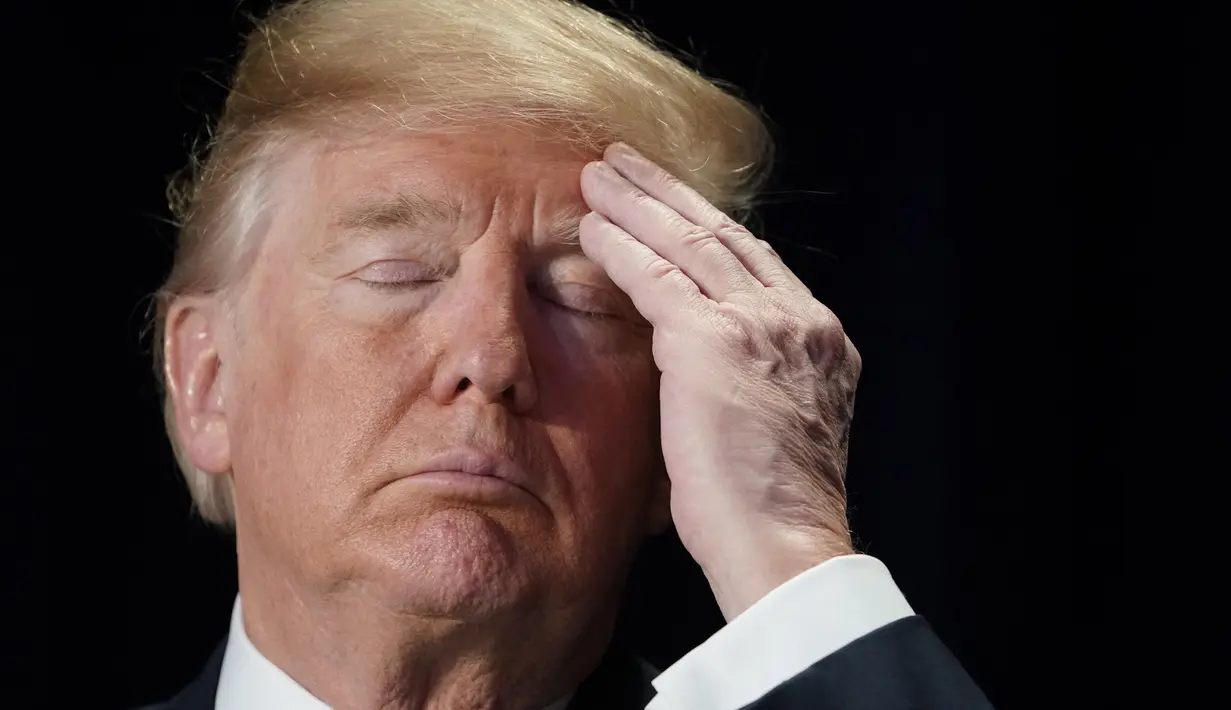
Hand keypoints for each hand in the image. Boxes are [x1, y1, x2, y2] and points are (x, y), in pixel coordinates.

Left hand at [579, 143, 861, 619]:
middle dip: (668, 194)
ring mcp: (759, 324)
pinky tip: (592, 228)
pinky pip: (655, 276)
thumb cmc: (769, 511)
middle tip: (627, 163)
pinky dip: (620, 247)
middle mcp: (798, 319)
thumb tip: (701, 365)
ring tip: (598, 176)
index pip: (754, 263)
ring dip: (637, 204)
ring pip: (688, 242)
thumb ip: (750, 378)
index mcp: (819, 340)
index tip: (672, 207)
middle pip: (724, 235)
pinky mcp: (713, 340)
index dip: (706, 227)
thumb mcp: (776, 426)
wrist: (784, 546)